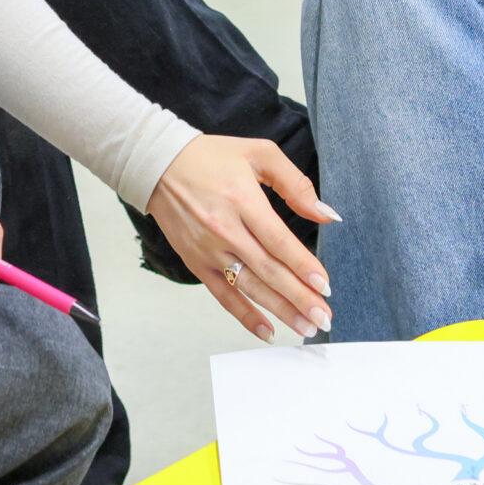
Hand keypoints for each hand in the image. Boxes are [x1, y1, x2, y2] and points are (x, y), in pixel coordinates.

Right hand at [147, 135, 337, 342]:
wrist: (157, 165)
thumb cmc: (209, 157)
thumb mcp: (258, 153)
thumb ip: (294, 182)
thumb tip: (325, 214)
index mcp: (242, 200)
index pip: (278, 241)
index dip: (303, 266)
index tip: (324, 285)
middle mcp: (224, 229)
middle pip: (269, 271)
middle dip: (300, 298)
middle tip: (323, 317)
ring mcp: (208, 250)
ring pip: (250, 288)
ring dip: (280, 311)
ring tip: (306, 327)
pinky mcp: (195, 263)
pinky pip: (223, 296)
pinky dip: (245, 316)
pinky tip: (267, 331)